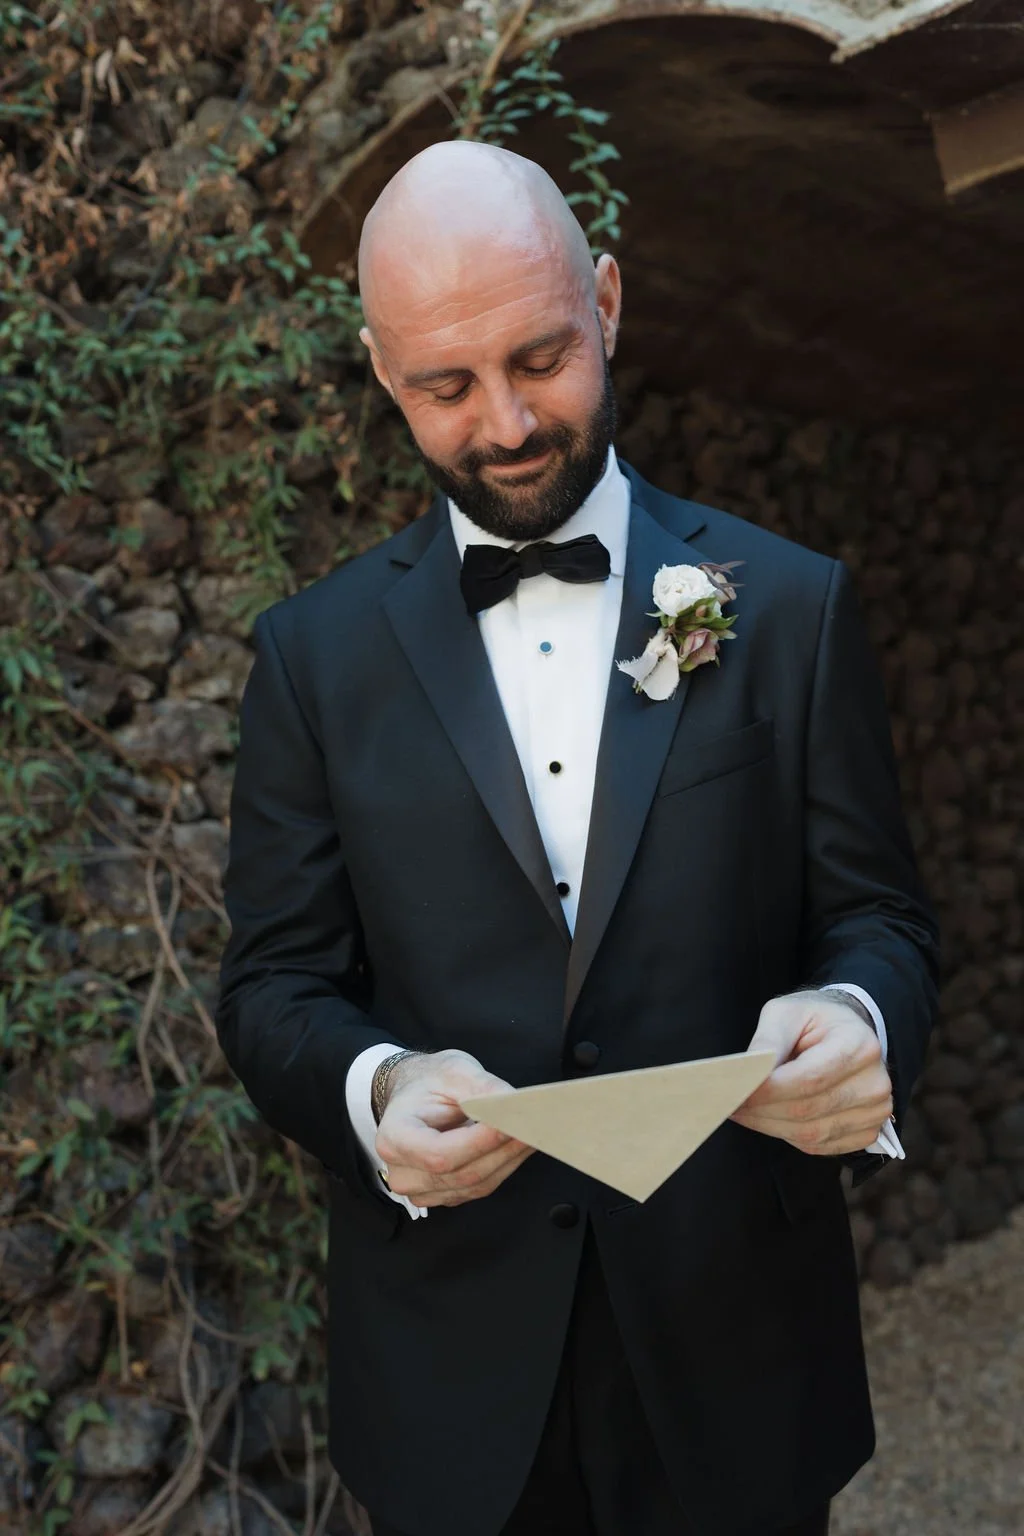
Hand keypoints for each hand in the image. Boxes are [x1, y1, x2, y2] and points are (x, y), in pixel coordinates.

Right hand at [374, 1049, 533, 1206]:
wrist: (417, 1095)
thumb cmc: (430, 1082)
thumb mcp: (454, 1070)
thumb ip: (483, 1088)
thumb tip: (514, 1104)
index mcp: (393, 1137)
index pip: (439, 1154)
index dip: (478, 1143)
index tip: (510, 1125)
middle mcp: (402, 1171)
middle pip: (462, 1173)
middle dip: (503, 1150)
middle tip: (535, 1127)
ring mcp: (422, 1189)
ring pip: (476, 1184)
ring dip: (509, 1159)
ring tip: (533, 1133)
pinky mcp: (444, 1194)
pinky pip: (480, 1188)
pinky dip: (504, 1166)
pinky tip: (517, 1146)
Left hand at [730, 991, 893, 1155]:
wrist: (847, 1032)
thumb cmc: (815, 1021)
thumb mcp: (786, 1013)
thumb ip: (767, 1042)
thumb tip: (746, 1075)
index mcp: (859, 1045)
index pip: (808, 1079)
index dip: (767, 1091)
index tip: (733, 1092)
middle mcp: (875, 1082)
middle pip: (807, 1110)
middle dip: (761, 1111)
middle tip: (729, 1105)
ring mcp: (875, 1111)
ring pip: (811, 1133)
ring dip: (770, 1126)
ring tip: (745, 1112)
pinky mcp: (867, 1131)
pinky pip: (820, 1146)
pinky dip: (789, 1136)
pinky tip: (771, 1119)